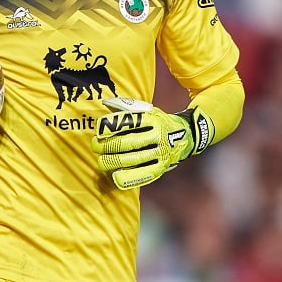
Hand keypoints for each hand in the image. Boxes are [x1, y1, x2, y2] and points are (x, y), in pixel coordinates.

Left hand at [91, 98, 213, 188]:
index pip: (129, 122)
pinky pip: (144, 174)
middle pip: (129, 142)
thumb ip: (127, 108)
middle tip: (95, 147)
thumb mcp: (147, 110)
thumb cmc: (157, 122)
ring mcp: (161, 153)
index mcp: (153, 118)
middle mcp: (158, 135)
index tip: (98, 130)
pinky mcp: (162, 167)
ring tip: (101, 161)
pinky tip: (116, 177)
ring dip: (113, 162)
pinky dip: (129, 177)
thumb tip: (105, 104)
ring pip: (134, 159)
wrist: (185, 135)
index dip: (112, 126)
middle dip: (108, 146)